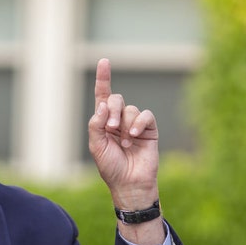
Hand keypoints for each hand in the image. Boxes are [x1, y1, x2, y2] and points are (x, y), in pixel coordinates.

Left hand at [88, 58, 159, 208]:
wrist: (129, 183)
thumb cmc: (111, 167)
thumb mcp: (97, 146)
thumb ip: (96, 124)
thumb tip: (103, 104)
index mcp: (104, 122)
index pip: (103, 97)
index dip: (103, 79)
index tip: (104, 61)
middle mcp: (119, 120)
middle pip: (115, 99)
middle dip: (112, 110)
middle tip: (111, 128)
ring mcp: (134, 124)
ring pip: (129, 109)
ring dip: (124, 124)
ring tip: (125, 142)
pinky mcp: (149, 129)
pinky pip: (145, 115)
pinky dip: (139, 123)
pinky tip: (134, 135)